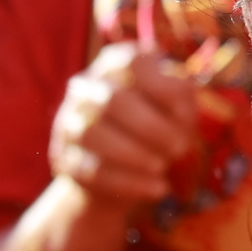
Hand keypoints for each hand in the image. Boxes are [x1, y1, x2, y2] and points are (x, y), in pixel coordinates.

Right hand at [49, 42, 202, 211]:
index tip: (186, 109)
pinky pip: (92, 170)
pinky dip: (130, 182)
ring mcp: (69, 122)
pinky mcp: (64, 157)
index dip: (163, 84)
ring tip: (163, 167)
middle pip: (113, 101)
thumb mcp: (176, 108)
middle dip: (154, 128)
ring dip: (136, 155)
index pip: (133, 62)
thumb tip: (184, 90)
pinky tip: (158, 188)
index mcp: (116, 64)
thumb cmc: (157, 126)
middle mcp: (86, 87)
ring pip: (94, 135)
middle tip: (180, 149)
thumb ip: (182, 97)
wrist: (122, 169)